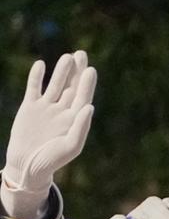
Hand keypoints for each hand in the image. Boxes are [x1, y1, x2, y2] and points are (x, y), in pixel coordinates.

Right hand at [3, 51, 95, 218]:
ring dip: (61, 71)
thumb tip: (89, 107)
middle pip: (71, 87)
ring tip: (67, 56)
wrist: (27, 165)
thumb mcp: (70, 146)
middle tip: (81, 53)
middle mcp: (62, 112)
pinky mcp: (30, 106)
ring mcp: (46, 108)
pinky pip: (34, 88)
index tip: (90, 69)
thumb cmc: (52, 160)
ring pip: (55, 85)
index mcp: (74, 121)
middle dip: (76, 71)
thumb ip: (81, 127)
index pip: (83, 98)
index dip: (87, 84)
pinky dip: (36, 76)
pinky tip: (41, 65)